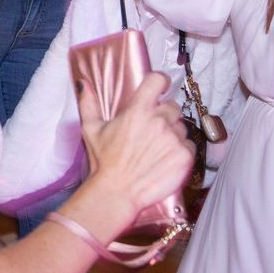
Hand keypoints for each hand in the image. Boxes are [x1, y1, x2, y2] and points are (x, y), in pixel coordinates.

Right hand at [79, 70, 195, 221]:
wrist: (118, 191)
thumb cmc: (104, 161)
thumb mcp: (91, 129)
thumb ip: (89, 103)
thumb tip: (84, 84)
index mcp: (137, 110)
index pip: (157, 80)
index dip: (160, 81)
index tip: (159, 86)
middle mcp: (159, 121)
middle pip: (173, 107)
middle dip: (165, 115)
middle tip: (153, 129)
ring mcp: (174, 138)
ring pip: (181, 127)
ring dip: (173, 134)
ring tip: (157, 148)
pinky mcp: (185, 156)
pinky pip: (189, 145)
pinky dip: (180, 150)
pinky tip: (165, 158)